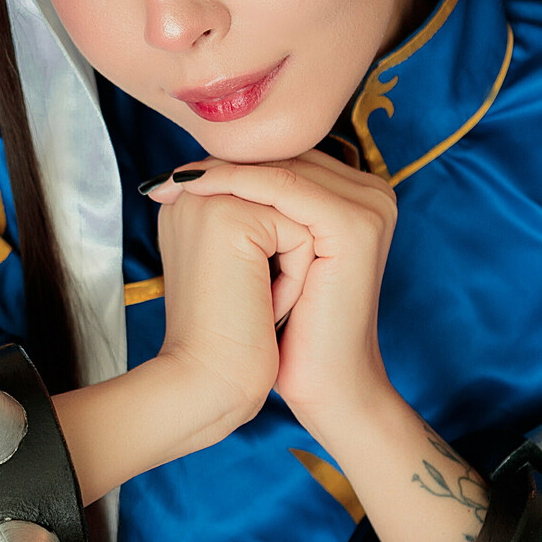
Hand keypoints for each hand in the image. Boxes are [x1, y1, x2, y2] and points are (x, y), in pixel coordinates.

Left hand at [145, 151, 398, 448]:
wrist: (323, 383)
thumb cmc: (293, 329)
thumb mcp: (274, 258)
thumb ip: (261, 209)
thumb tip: (198, 168)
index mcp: (360, 197)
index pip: (289, 161)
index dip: (231, 164)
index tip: (171, 178)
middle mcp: (374, 194)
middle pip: (287, 158)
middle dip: (223, 164)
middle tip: (167, 178)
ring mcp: (370, 207)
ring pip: (282, 168)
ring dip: (224, 172)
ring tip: (175, 184)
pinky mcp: (355, 224)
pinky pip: (284, 187)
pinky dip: (236, 185)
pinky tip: (196, 191)